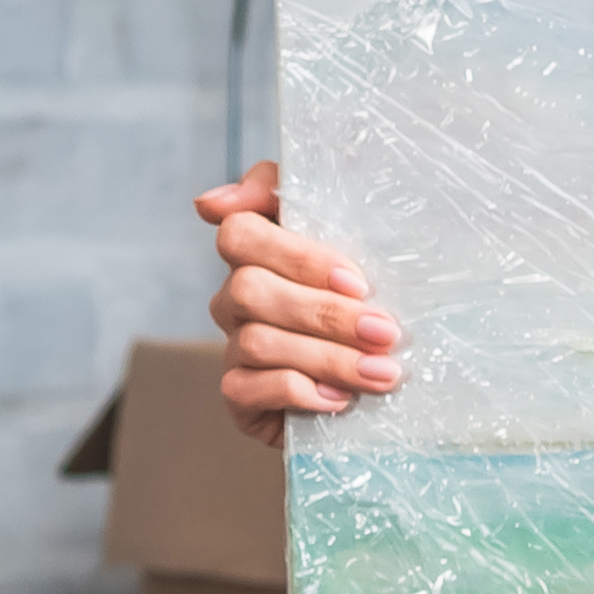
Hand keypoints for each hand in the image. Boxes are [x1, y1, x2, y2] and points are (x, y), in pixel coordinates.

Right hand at [200, 163, 397, 427]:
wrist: (381, 379)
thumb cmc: (364, 297)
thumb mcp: (349, 233)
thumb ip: (290, 193)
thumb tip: (210, 202)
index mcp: (257, 254)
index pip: (239, 233)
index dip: (296, 257)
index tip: (356, 280)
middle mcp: (236, 299)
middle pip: (251, 290)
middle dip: (325, 314)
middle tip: (384, 332)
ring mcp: (233, 348)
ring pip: (258, 342)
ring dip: (327, 358)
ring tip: (381, 372)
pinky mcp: (238, 397)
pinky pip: (246, 389)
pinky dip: (299, 392)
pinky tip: (340, 399)